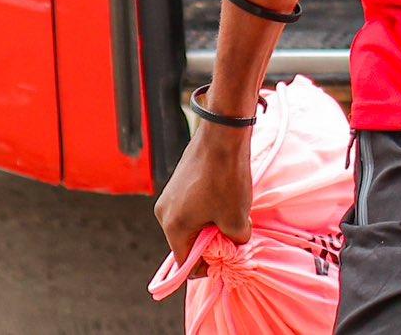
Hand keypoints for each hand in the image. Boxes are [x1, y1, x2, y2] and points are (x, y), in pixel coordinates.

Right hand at [154, 127, 254, 258]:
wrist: (223, 134)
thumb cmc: (227, 178)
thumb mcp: (237, 219)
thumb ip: (234, 241)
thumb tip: (234, 242)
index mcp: (173, 226)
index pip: (184, 262)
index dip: (205, 266)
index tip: (225, 258)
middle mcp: (164, 212)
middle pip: (186, 241)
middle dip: (209, 242)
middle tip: (232, 233)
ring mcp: (169, 195)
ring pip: (190, 222)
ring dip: (210, 223)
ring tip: (231, 211)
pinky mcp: (177, 181)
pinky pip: (190, 205)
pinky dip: (207, 207)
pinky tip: (225, 196)